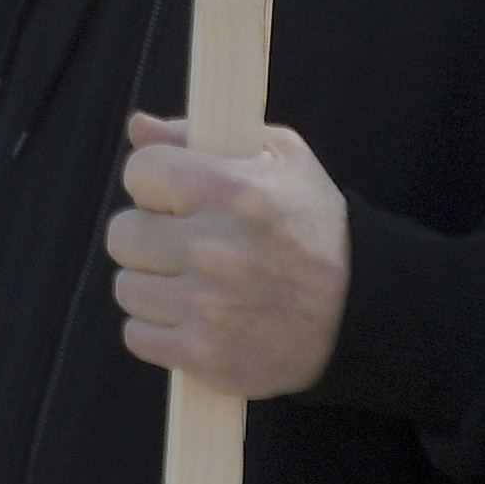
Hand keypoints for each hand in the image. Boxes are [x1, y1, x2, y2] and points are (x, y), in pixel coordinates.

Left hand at [109, 113, 352, 399]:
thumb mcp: (280, 160)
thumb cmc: (315, 227)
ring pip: (127, 287)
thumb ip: (200, 135)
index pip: (140, 173)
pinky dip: (158, 330)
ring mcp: (207, 309)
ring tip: (193, 282)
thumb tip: (137, 126)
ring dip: (153, 284)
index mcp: (231, 192)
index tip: (178, 196)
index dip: (157, 182)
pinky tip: (193, 318)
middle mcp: (215, 250)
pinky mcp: (205, 356)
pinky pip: (137, 336)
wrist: (362, 313)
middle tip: (184, 242)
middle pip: (122, 234)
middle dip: (150, 235)